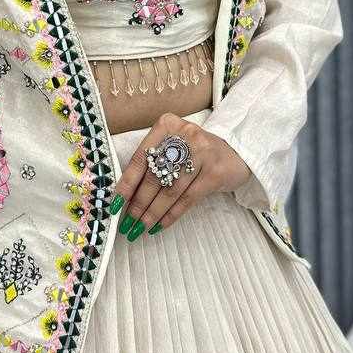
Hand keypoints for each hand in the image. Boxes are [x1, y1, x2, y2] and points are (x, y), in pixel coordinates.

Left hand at [111, 111, 251, 238]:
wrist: (236, 153)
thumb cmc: (195, 153)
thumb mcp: (173, 149)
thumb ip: (152, 164)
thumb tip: (125, 196)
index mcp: (167, 125)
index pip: (141, 158)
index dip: (126, 183)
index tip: (116, 204)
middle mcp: (184, 135)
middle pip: (154, 176)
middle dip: (139, 203)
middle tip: (128, 222)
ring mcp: (202, 152)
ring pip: (170, 190)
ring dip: (153, 213)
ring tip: (141, 227)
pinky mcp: (215, 172)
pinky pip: (187, 198)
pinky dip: (171, 215)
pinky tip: (160, 225)